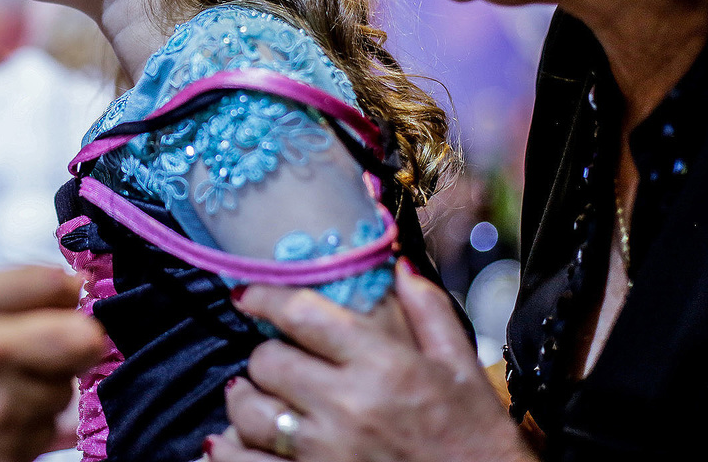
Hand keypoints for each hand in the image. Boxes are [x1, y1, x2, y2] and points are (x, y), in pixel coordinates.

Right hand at [0, 265, 104, 461]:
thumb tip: (59, 291)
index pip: (47, 281)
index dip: (64, 288)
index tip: (66, 296)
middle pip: (80, 337)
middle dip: (77, 337)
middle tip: (58, 342)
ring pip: (65, 391)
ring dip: (47, 387)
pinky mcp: (3, 459)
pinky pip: (47, 435)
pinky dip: (31, 428)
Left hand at [206, 259, 536, 461]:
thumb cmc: (474, 438)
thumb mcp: (462, 367)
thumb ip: (428, 311)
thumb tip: (397, 264)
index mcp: (383, 365)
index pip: (300, 314)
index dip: (264, 298)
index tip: (248, 296)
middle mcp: (348, 405)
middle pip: (267, 361)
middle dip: (265, 355)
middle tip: (273, 358)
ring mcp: (326, 451)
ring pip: (249, 411)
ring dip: (246, 401)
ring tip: (255, 398)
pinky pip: (245, 461)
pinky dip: (232, 449)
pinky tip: (236, 440)